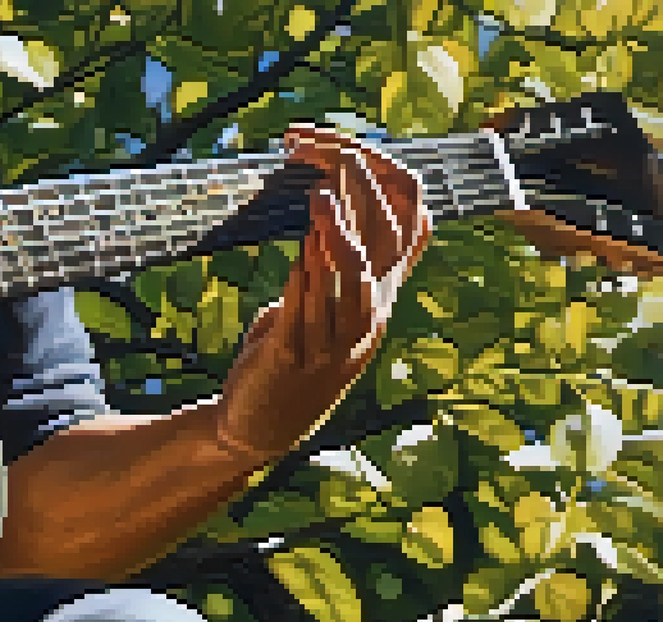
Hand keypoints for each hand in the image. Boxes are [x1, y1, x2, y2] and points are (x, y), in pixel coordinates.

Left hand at [217, 125, 432, 458]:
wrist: (261, 426)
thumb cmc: (290, 352)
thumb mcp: (320, 302)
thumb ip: (328, 258)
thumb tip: (330, 195)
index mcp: (378, 296)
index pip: (409, 225)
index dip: (387, 181)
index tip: (351, 146)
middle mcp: (369, 316)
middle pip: (382, 242)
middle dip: (363, 193)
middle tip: (335, 156)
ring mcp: (337, 342)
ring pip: (351, 280)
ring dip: (337, 235)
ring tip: (318, 199)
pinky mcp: (298, 360)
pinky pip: (308, 315)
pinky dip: (304, 285)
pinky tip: (297, 262)